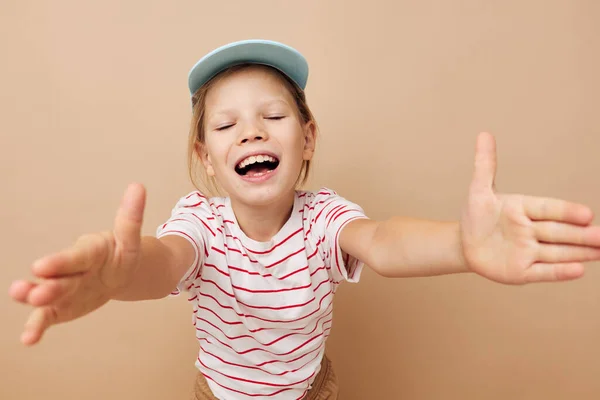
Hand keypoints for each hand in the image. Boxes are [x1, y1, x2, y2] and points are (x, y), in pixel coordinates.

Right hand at [8, 183, 145, 344]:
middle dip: (45, 286)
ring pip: (48, 296)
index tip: (39, 266)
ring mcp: (65, 288)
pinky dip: (37, 327)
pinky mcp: (62, 307)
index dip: (59, 262)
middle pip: (59, 278)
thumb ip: (130, 217)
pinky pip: (48, 316)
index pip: (74, 257)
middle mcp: (71, 270)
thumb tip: (138, 186)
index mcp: (88, 252)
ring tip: (20, 305)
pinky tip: (28, 339)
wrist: (118, 273)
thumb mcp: (129, 238)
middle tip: (27, 292)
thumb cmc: (121, 253)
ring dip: (34, 301)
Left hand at [460, 133, 599, 283]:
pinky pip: (543, 272)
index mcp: (524, 209)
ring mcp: (529, 252)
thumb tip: (484, 133)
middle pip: (559, 232)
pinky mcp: (523, 272)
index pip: (547, 208)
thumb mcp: (478, 191)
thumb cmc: (475, 217)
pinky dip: (559, 272)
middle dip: (582, 235)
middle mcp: (531, 230)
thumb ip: (485, 165)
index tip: (586, 214)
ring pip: (558, 252)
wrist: (463, 245)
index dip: (565, 212)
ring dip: (580, 252)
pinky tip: (580, 270)